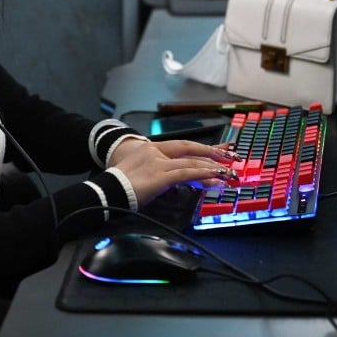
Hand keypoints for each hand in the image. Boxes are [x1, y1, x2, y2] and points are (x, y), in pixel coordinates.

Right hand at [108, 139, 240, 206]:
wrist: (106, 191)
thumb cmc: (119, 187)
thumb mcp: (140, 176)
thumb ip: (158, 176)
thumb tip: (173, 185)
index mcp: (151, 150)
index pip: (182, 146)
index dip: (201, 148)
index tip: (217, 149)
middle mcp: (155, 152)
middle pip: (190, 149)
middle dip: (213, 153)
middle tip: (231, 156)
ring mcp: (158, 162)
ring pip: (192, 162)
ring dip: (213, 167)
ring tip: (228, 172)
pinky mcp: (160, 175)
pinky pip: (187, 174)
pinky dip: (204, 175)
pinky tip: (216, 178)